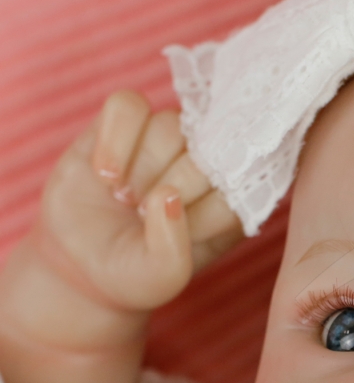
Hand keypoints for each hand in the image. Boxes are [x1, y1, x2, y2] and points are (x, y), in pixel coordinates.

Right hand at [38, 90, 242, 312]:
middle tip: (143, 216)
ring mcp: (168, 141)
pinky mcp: (126, 124)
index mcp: (232, 202)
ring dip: (142, 167)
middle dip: (175, 185)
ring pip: (170, 125)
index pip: (241, 185)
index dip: (207, 211)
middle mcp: (206, 166)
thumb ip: (173, 249)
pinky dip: (115, 139)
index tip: (184, 235)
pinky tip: (104, 175)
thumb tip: (166, 196)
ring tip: (123, 199)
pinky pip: (128, 105)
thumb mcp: (162, 278)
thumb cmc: (135, 273)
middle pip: (208, 150)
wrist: (83, 265)